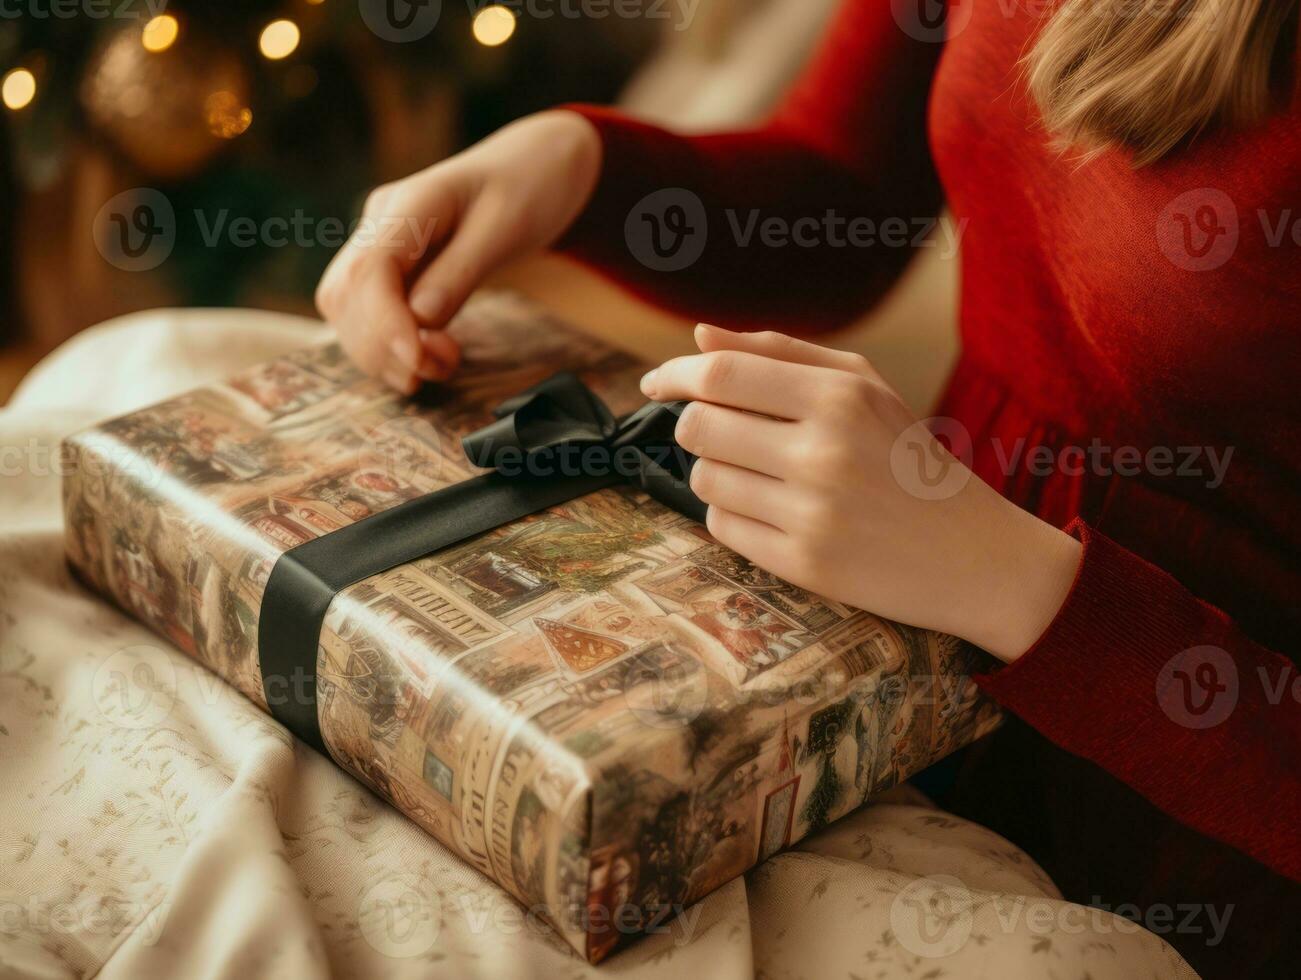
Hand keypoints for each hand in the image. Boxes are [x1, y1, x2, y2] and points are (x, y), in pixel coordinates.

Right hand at [315, 110, 601, 392]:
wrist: (533, 166)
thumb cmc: (527, 188)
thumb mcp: (507, 227)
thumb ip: (461, 271)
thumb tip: (421, 319)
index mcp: (410, 202)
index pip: (369, 269)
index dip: (385, 324)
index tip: (420, 359)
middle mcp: (381, 222)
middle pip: (345, 295)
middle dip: (384, 346)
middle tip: (442, 367)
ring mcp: (379, 244)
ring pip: (346, 311)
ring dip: (382, 355)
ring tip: (439, 368)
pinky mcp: (390, 269)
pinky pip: (367, 316)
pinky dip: (388, 349)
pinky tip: (424, 362)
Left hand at [640, 325, 1081, 662]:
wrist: (971, 554)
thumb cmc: (909, 459)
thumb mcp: (865, 387)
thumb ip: (781, 353)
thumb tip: (701, 337)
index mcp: (840, 397)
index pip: (721, 375)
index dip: (675, 375)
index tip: (654, 383)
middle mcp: (823, 453)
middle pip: (698, 427)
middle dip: (696, 427)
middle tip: (724, 434)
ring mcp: (811, 514)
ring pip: (705, 479)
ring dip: (718, 473)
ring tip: (766, 477)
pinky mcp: (802, 566)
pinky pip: (721, 528)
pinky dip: (733, 517)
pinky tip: (775, 513)